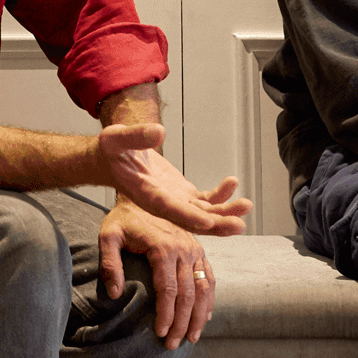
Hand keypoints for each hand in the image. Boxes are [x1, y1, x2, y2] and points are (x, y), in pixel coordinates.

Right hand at [97, 123, 251, 236]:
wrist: (112, 158)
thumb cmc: (112, 149)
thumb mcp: (116, 137)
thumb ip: (136, 136)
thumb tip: (159, 132)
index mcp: (146, 194)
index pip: (169, 209)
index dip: (188, 216)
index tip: (207, 222)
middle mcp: (162, 204)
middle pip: (191, 219)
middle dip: (216, 223)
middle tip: (238, 224)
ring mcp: (174, 201)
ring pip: (203, 213)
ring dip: (225, 212)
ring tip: (246, 206)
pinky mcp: (182, 194)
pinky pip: (205, 200)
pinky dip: (220, 195)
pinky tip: (233, 183)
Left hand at [98, 198, 215, 349]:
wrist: (142, 193)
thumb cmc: (123, 218)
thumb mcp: (108, 236)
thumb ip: (110, 264)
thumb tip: (114, 293)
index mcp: (164, 247)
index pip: (168, 290)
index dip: (166, 315)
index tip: (161, 334)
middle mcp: (184, 249)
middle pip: (188, 294)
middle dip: (182, 323)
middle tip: (174, 344)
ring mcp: (195, 249)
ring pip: (204, 289)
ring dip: (199, 316)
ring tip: (192, 338)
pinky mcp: (198, 249)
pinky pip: (209, 277)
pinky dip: (209, 299)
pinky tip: (204, 316)